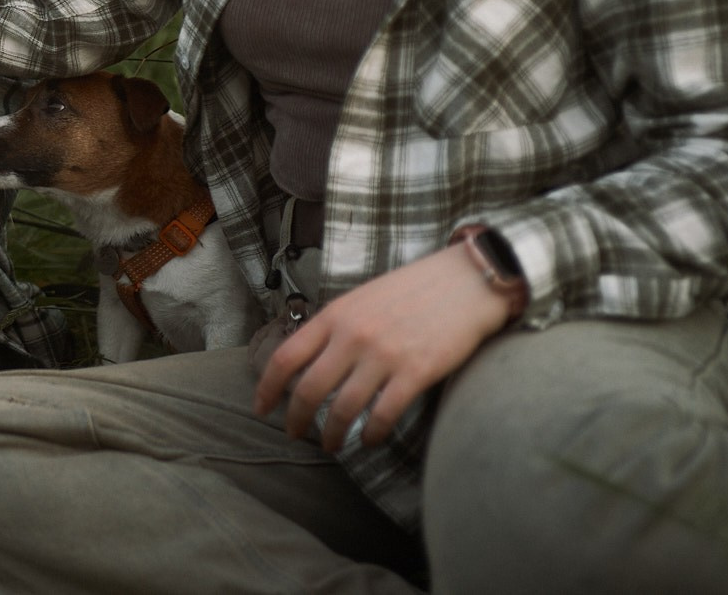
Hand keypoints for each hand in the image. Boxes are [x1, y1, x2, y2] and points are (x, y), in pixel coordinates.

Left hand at [253, 244, 513, 451]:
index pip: (286, 357)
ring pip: (342, 409)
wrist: (466, 282)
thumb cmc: (414, 290)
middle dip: (296, 419)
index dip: (267, 388)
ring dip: (332, 434)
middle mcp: (352, 336)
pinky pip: (382, 415)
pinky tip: (368, 439)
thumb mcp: (362, 299)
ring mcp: (383, 355)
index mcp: (335, 316)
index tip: (261, 409)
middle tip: (295, 435)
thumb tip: (312, 360)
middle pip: (308, 390)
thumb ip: (337, 326)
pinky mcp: (415, 372)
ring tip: (332, 444)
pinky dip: (370, 434)